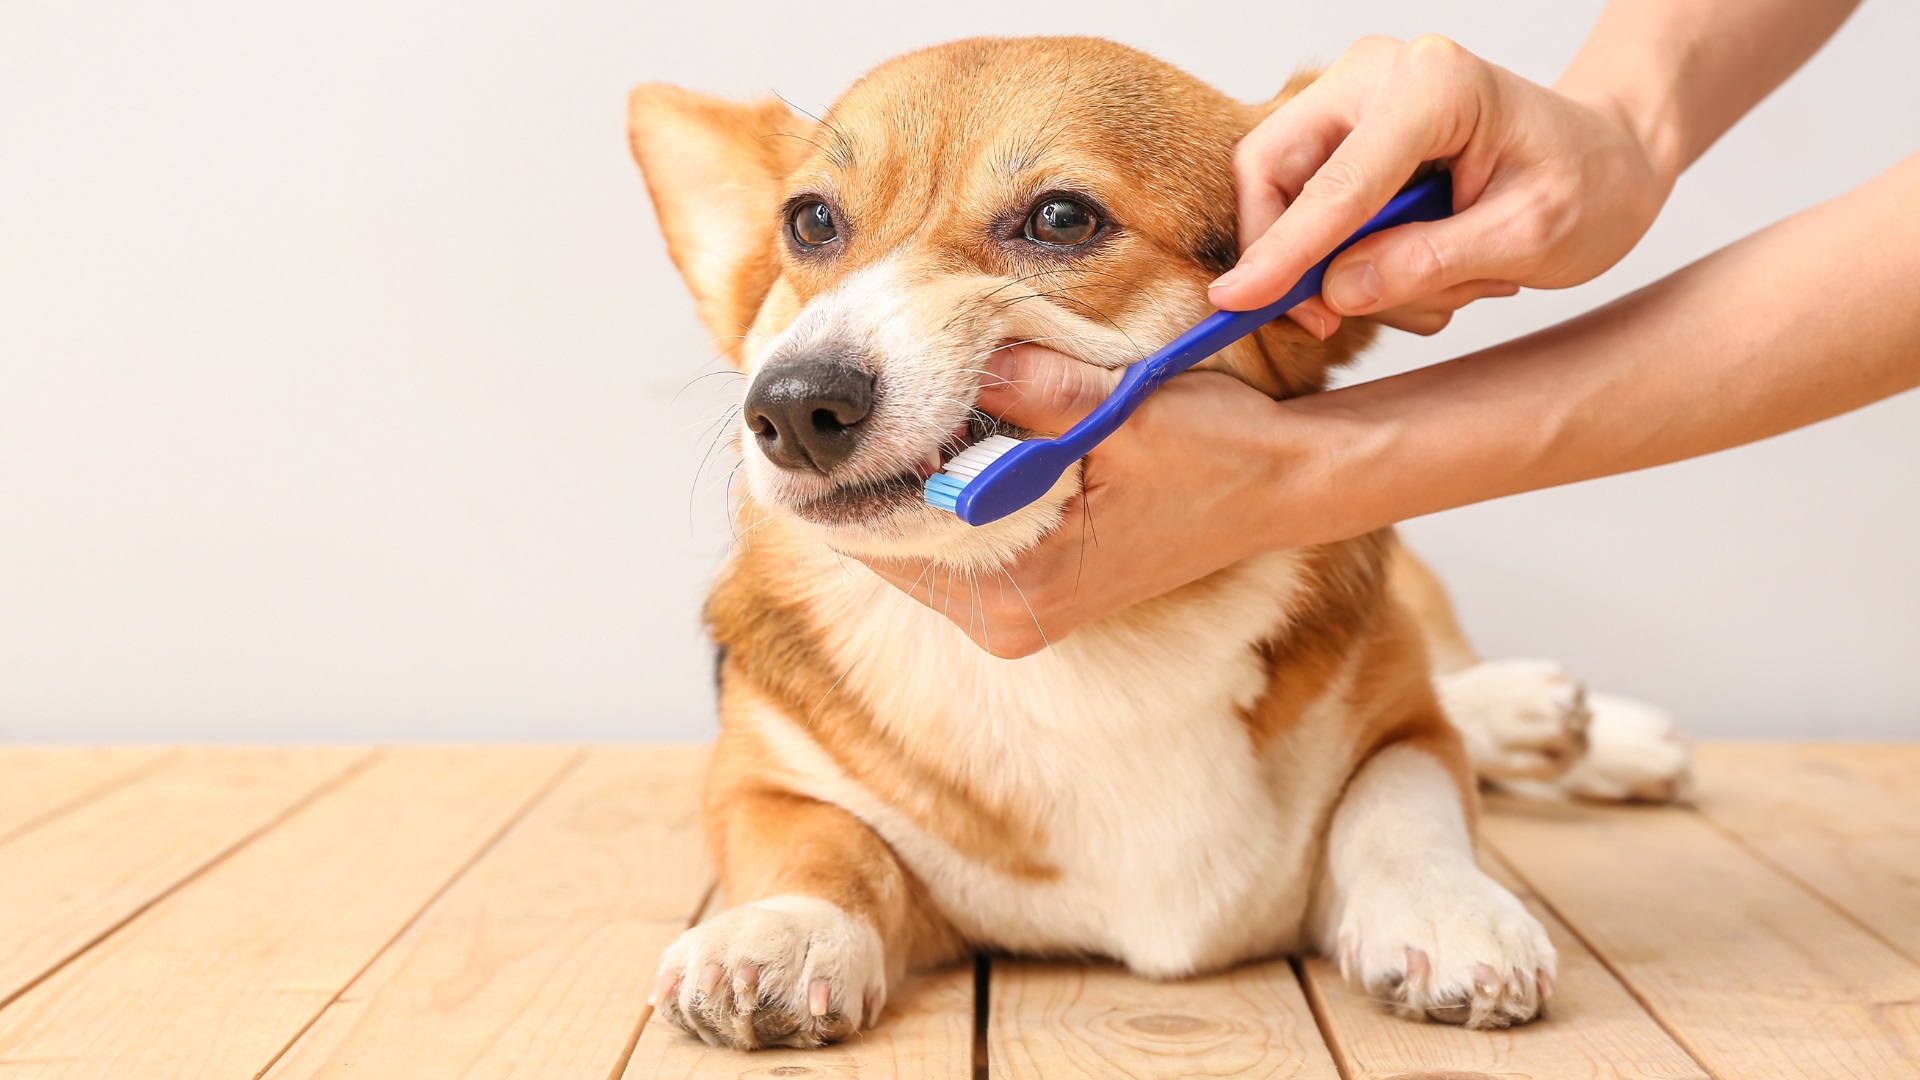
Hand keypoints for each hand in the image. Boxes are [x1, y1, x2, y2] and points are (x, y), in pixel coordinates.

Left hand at [854, 345, 1346, 658]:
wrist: (1283, 486)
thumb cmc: (1217, 452)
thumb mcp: (1124, 408)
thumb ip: (1032, 385)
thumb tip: (943, 349)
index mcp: (1021, 591)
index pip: (882, 537)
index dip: (843, 470)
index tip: (812, 413)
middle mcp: (1008, 619)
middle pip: (885, 543)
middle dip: (862, 470)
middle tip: (829, 394)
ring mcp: (1016, 612)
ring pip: (912, 540)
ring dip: (896, 476)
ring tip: (873, 405)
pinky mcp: (1029, 593)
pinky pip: (947, 540)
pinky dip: (934, 489)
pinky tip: (930, 433)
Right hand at [1209, 34, 1675, 336]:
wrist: (1608, 159)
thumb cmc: (1588, 185)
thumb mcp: (1529, 240)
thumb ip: (1429, 264)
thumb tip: (1335, 292)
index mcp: (1435, 85)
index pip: (1333, 183)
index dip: (1280, 251)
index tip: (1233, 302)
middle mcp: (1379, 74)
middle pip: (1272, 169)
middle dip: (1291, 254)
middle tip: (1331, 319)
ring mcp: (1356, 100)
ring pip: (1287, 196)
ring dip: (1342, 264)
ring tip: (1440, 282)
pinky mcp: (1348, 135)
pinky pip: (1310, 206)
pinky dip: (1350, 254)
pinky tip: (1422, 265)